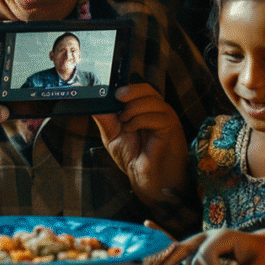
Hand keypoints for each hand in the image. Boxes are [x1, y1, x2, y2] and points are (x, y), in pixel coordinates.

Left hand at [92, 83, 187, 200]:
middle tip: (118, 99)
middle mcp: (156, 110)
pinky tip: (131, 129)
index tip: (112, 92)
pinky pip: (157, 116)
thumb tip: (94, 102)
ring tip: (124, 122)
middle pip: (147, 88)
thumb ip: (105, 118)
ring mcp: (165, 118)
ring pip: (152, 100)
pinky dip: (140, 120)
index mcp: (144, 109)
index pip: (139, 88)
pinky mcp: (170, 128)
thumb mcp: (112, 135)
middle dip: (130, 91)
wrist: (145, 177)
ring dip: (133, 108)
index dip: (126, 87)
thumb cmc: (133, 156)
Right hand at [149, 227, 264, 264]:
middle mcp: (206, 236)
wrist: (257, 246)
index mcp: (220, 235)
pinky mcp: (195, 248)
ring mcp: (199, 241)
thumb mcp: (260, 264)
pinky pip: (175, 243)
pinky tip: (147, 222)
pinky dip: (161, 235)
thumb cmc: (258, 254)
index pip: (205, 255)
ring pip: (179, 250)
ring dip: (173, 260)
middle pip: (189, 252)